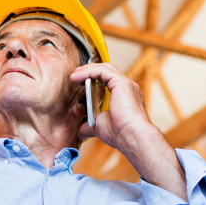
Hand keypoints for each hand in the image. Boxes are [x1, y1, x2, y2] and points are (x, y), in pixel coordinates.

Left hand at [70, 62, 186, 198]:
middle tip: (75, 76)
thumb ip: (89, 127)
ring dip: (87, 69)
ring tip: (74, 75)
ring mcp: (126, 84)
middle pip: (107, 72)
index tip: (78, 95)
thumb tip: (80, 132)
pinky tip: (77, 76)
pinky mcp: (121, 83)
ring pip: (105, 68)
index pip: (107, 83)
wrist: (131, 136)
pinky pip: (103, 71)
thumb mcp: (99, 128)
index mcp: (124, 97)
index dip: (91, 85)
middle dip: (89, 71)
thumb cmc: (120, 134)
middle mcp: (127, 88)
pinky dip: (88, 71)